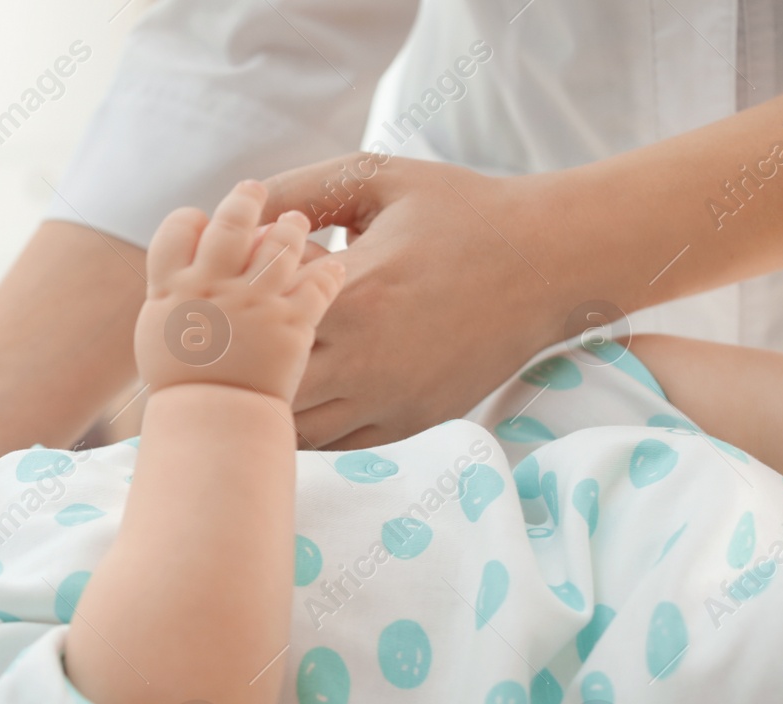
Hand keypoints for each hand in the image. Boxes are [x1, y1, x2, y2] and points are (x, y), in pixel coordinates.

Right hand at [133, 181, 346, 402]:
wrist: (214, 422)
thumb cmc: (182, 384)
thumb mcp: (157, 334)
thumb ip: (171, 294)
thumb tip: (189, 265)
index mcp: (174, 287)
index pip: (177, 229)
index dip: (192, 220)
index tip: (203, 222)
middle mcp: (212, 286)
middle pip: (230, 223)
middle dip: (244, 201)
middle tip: (253, 191)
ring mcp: (253, 302)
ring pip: (280, 245)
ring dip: (291, 229)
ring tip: (297, 225)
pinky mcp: (292, 323)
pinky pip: (318, 282)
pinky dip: (328, 272)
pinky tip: (333, 270)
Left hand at [262, 153, 561, 447]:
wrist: (548, 260)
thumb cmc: (460, 213)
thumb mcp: (379, 180)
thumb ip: (300, 190)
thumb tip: (233, 211)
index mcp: (351, 293)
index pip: (255, 322)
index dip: (234, 313)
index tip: (238, 295)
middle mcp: (365, 357)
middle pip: (264, 389)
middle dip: (242, 369)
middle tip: (241, 344)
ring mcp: (388, 399)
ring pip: (294, 429)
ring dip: (273, 402)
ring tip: (273, 367)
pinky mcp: (409, 423)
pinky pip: (336, 444)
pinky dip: (312, 423)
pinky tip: (311, 388)